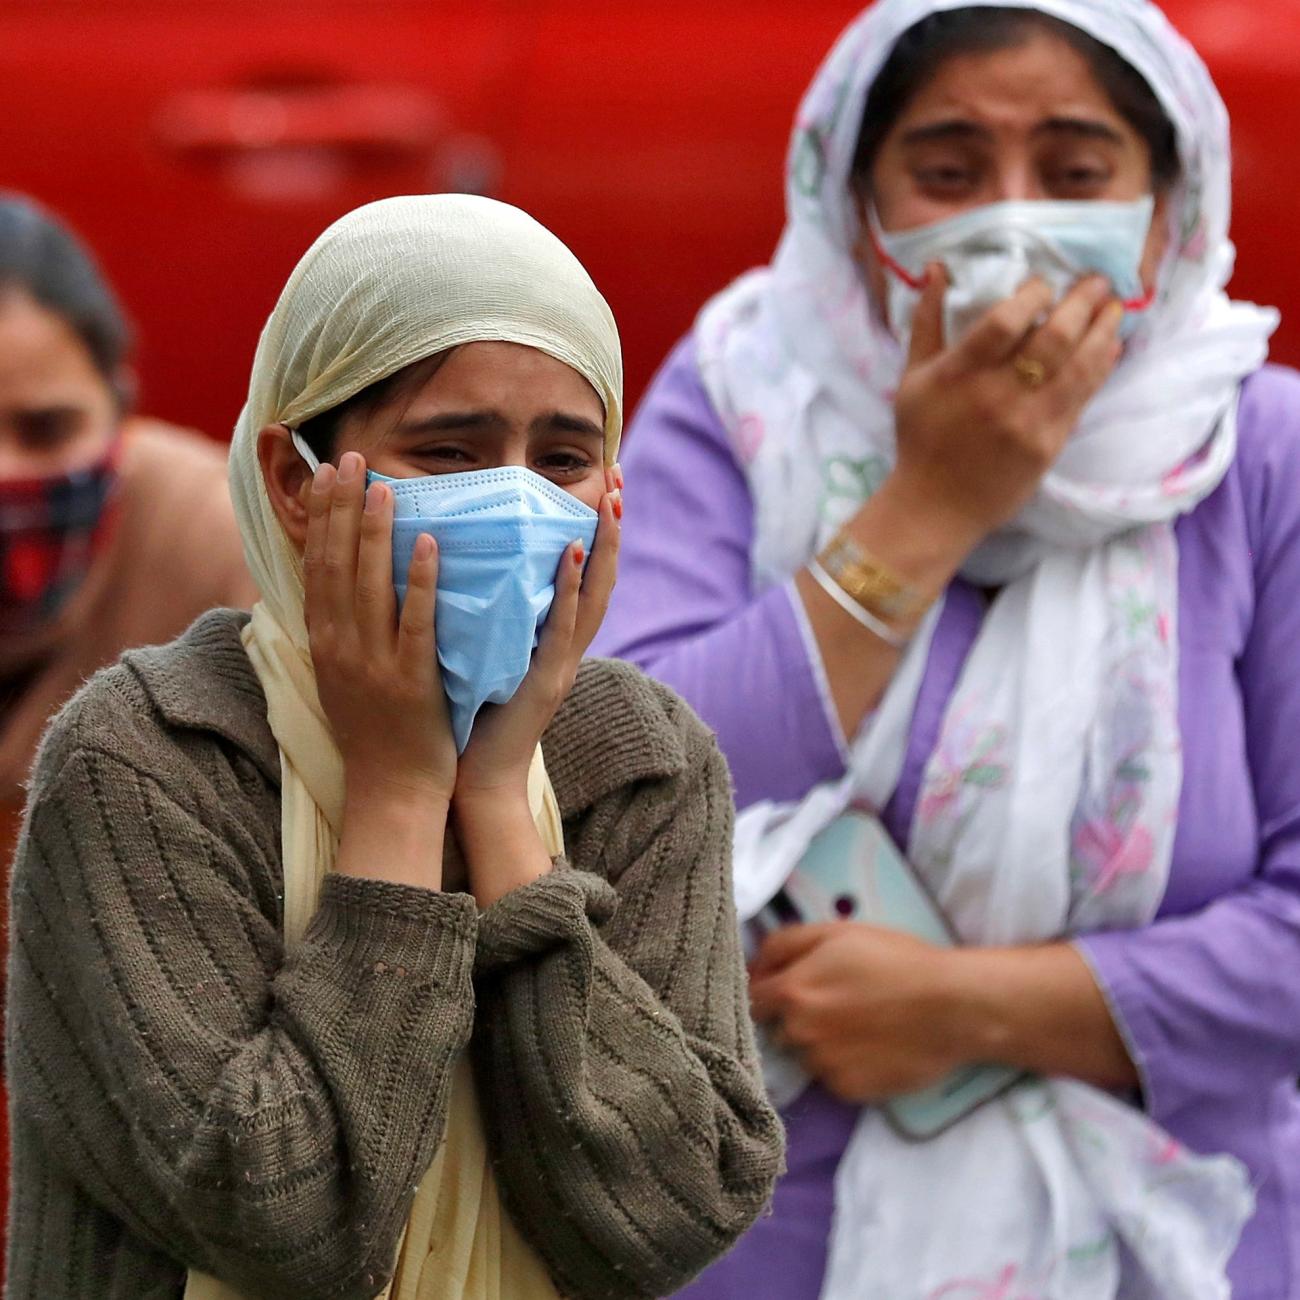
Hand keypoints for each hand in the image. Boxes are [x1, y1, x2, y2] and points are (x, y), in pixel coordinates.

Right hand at [303, 452, 456, 805]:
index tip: (328, 472)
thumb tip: (338, 579)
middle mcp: (341, 646)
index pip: (317, 565)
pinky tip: (428, 543)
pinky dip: (419, 581)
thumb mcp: (342, 674)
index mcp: (325, 641)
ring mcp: (374, 662)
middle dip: (341, 508)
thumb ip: (340, 627)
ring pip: (369, 586)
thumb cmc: (374, 731)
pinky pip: (415, 622)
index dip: (321, 516)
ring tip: (383, 485)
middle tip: (349, 458)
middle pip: (335, 564)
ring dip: (374, 532)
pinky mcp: (411, 679)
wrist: (391, 790)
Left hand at [453, 470, 621, 805]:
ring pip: (594, 598)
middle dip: (613, 527)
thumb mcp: (492, 655)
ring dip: (604, 547)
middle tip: (617, 478)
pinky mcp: (545, 681)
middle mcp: (568, 648)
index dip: (597, 532)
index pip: (586, 576)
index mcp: (555, 640)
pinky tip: (571, 552)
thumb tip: (475, 564)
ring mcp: (561, 664)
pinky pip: (562, 628)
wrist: (478, 780)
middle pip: (604, 577)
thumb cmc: (475, 716)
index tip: (602, 486)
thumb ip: (496, 616)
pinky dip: (571, 588)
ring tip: (608, 502)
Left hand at [748, 922, 967, 1102]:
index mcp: (792, 992)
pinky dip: (844, 1065)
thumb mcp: (837, 933)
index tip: (782, 989)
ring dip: (819, 1043)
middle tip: (834, 1004)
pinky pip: (831, 1077)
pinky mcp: (847, 1090)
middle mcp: (799, 1033)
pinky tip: (871, 1047)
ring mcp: (822, 1066)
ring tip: (858, 1025)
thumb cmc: (896, 961)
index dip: (764, 992)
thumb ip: (784, 944)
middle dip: (795, 1018)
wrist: (951, 1007)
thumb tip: (752, 963)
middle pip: (778, 1029)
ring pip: (805, 1055)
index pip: (751, 1000)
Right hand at [889, 266, 1124, 545]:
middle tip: (1096, 282)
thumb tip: (938, 268)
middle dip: (1082, 302)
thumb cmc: (921, 438)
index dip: (1032, 294)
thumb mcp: (912, 377)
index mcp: (958, 375)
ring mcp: (1027, 422)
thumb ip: (927, 321)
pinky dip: (1101, 365)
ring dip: (1104, 329)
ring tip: (1114, 306)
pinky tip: (1109, 345)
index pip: (1005, 322)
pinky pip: (1083, 395)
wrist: (935, 506)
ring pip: (1079, 365)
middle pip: (1053, 338)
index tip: (1042, 284)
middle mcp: (995, 396)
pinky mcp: (1049, 444)